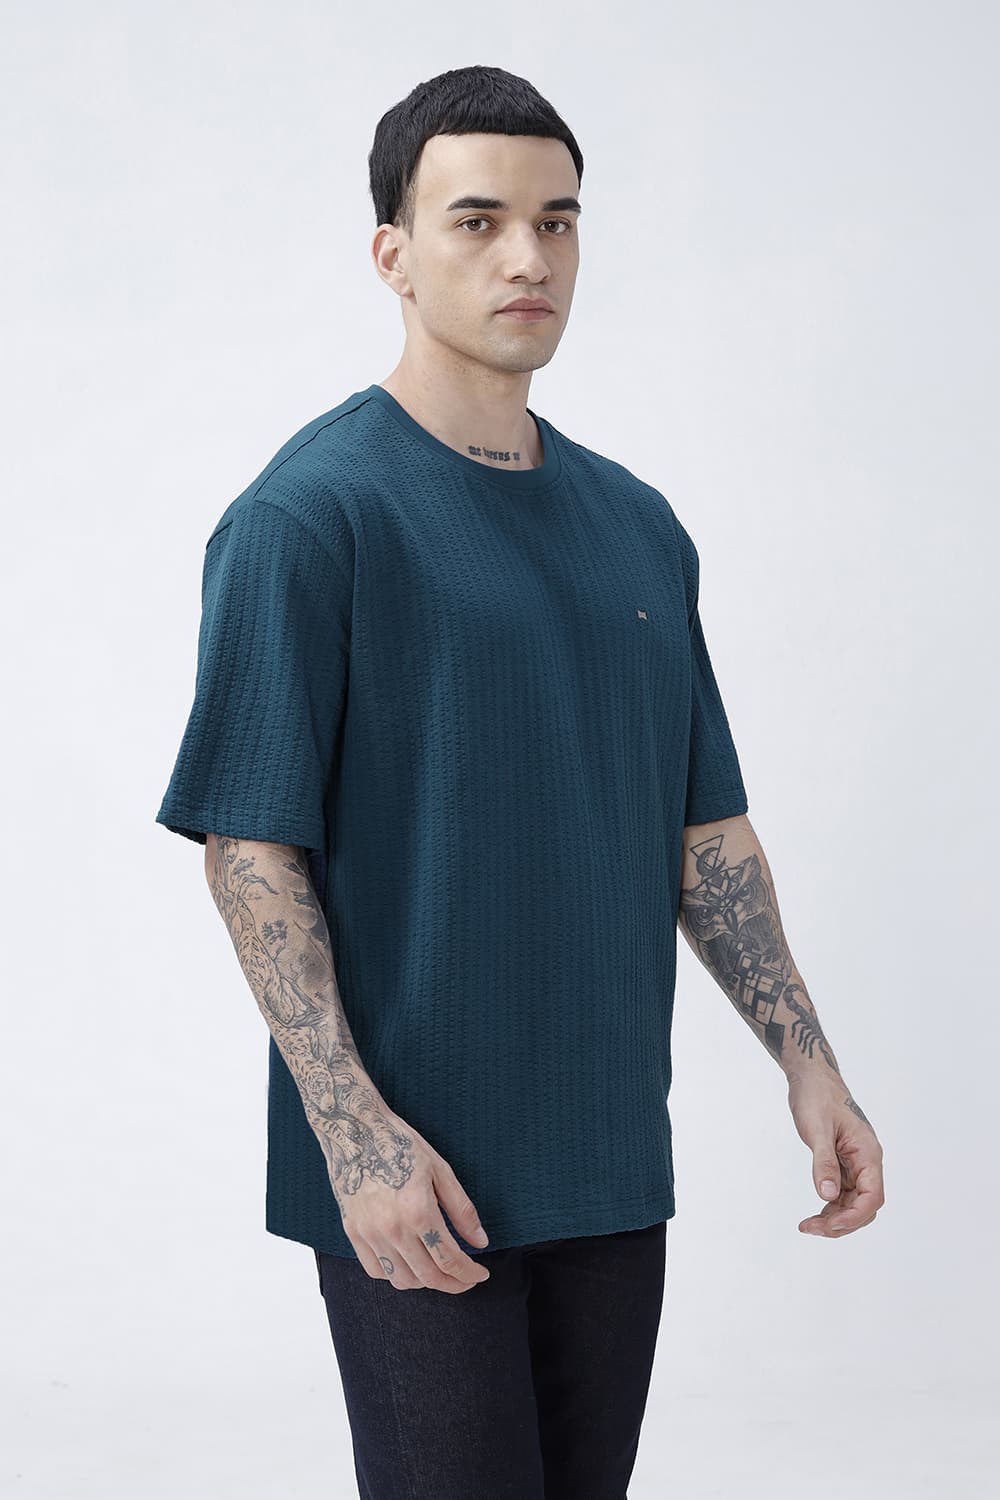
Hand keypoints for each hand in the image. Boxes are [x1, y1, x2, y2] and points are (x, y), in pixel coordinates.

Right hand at [334, 1110, 492, 1292]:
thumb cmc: (400, 1144)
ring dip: (426, 1283)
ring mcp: (370, 1233)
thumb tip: (480, 1241)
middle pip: (429, 1277)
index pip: (450, 1260)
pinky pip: (376, 1270)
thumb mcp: (440, 1170)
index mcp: (418, 1210)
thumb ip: (462, 1210)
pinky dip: (396, 1276)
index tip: (480, 1273)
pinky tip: (409, 1265)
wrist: (356, 1130)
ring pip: (402, 1280)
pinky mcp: (353, 1233)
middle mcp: (393, 1228)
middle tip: (466, 1279)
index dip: (470, 1273)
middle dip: (454, 1284)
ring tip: (439, 1270)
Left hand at [787, 1073, 884, 1236]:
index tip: (829, 1225)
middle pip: (865, 1206)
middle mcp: (867, 1162)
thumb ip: (824, 1163)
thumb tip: (827, 1195)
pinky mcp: (844, 1164)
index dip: (854, 1216)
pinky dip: (832, 1207)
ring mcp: (857, 1164)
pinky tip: (816, 1213)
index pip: (872, 1196)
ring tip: (808, 1225)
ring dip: (835, 1218)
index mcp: (868, 1153)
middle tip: (809, 1227)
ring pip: (854, 1204)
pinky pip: (844, 1194)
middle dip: (841, 1222)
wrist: (812, 1078)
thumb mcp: (817, 1130)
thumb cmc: (816, 1097)